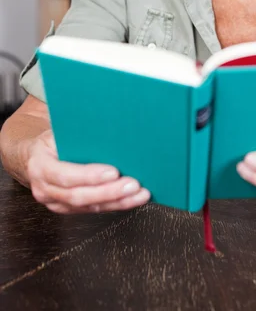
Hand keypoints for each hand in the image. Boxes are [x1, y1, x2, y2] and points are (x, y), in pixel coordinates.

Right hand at [26, 130, 150, 213]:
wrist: (31, 159)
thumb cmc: (50, 141)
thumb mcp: (56, 132)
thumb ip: (76, 135)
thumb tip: (108, 128)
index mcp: (40, 166)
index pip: (65, 175)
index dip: (89, 175)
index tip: (114, 171)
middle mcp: (45, 189)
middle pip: (79, 196)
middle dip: (109, 192)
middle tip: (133, 184)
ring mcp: (56, 203)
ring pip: (89, 207)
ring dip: (117, 202)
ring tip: (140, 194)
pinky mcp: (69, 210)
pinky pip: (94, 210)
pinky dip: (115, 205)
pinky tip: (133, 199)